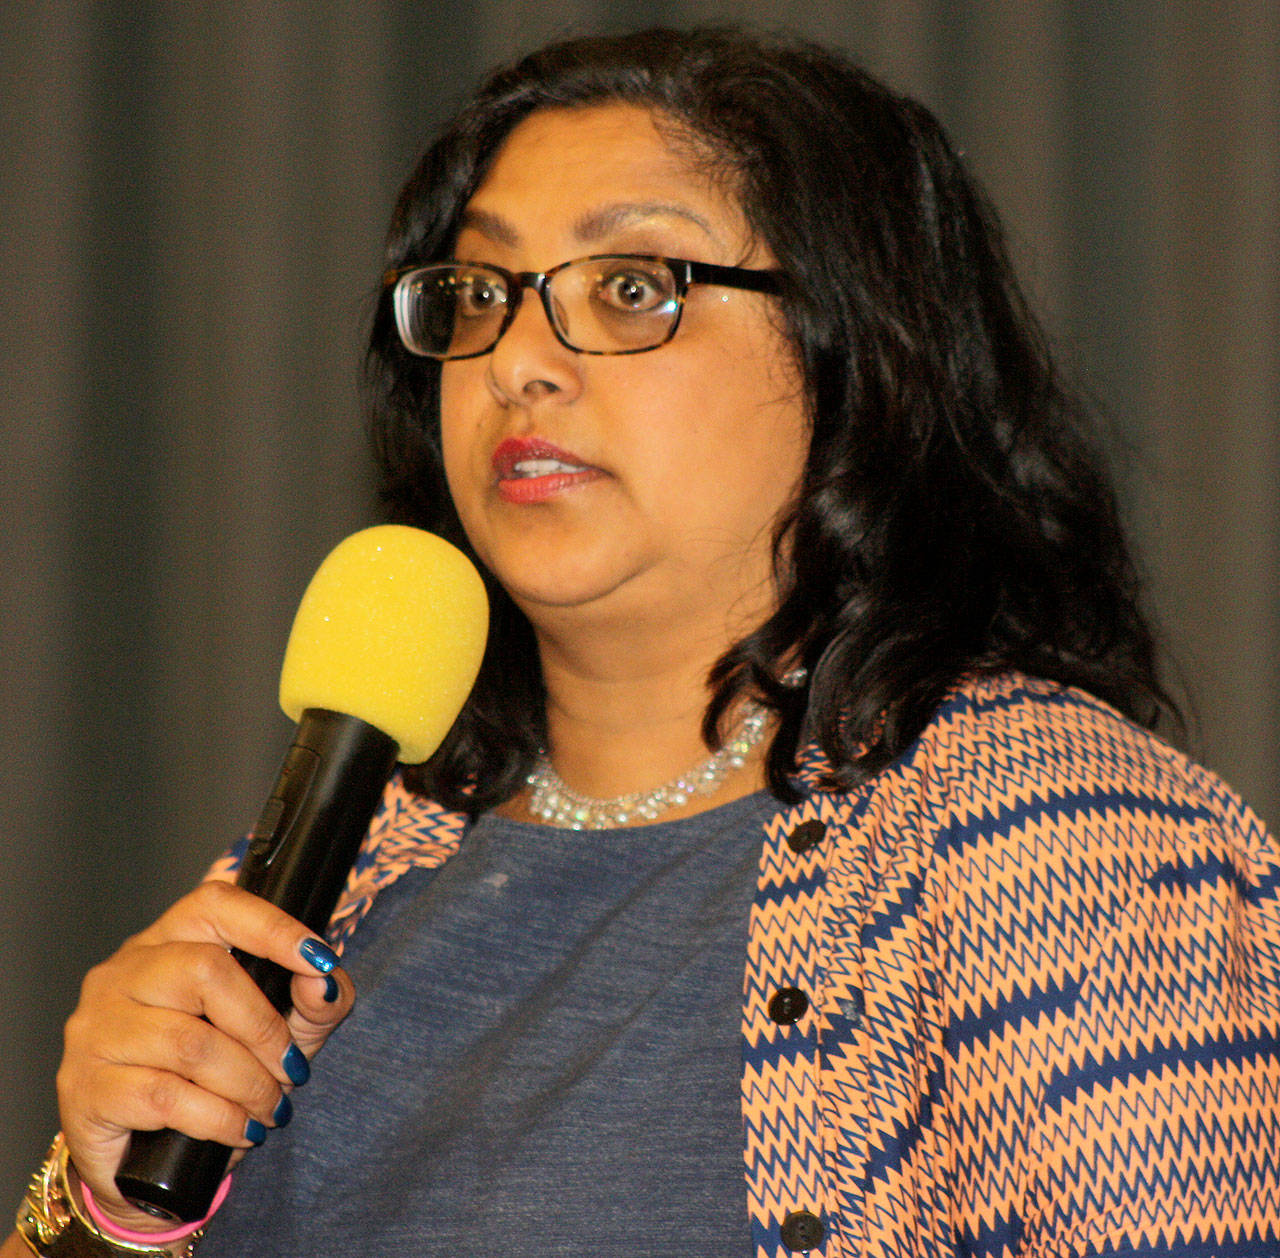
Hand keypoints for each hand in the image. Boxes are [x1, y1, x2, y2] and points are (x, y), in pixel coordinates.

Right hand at [55, 880, 354, 1232]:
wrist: (150, 1168)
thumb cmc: (221, 1077)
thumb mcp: (285, 1031)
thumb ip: (316, 1000)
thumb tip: (324, 980)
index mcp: (169, 941)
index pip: (215, 904)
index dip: (272, 926)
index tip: (320, 960)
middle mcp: (124, 974)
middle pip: (205, 970)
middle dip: (264, 1026)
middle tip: (291, 1069)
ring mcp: (98, 1029)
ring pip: (189, 1042)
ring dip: (248, 1082)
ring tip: (272, 1108)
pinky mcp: (85, 1088)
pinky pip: (163, 1096)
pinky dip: (218, 1117)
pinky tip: (241, 1130)